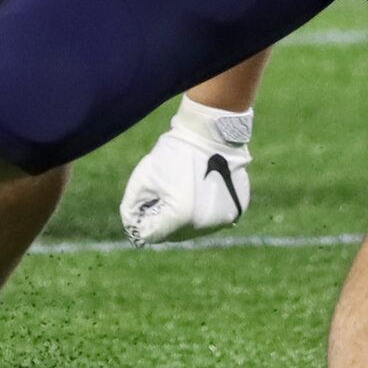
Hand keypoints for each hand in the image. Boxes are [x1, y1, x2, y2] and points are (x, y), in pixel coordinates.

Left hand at [118, 100, 251, 244]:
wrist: (212, 132)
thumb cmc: (175, 152)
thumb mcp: (143, 178)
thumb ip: (131, 209)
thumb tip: (135, 229)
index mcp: (179, 218)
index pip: (151, 235)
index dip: (144, 218)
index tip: (148, 199)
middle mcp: (203, 225)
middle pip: (174, 235)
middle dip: (165, 220)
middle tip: (166, 192)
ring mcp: (222, 219)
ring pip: (194, 229)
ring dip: (185, 218)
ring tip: (185, 190)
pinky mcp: (235, 211)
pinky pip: (213, 219)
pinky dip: (204, 210)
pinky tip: (202, 189)